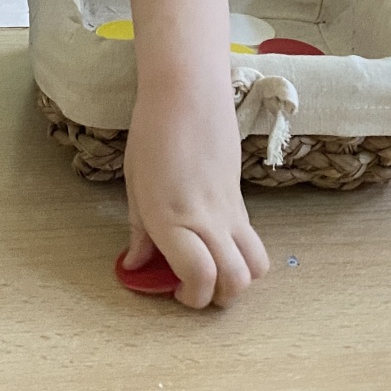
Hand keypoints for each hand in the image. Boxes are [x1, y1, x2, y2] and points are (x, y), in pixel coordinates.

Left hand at [120, 77, 268, 308]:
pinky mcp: (241, 200)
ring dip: (237, 278)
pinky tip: (212, 239)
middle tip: (194, 286)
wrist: (189, 93)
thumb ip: (139, 231)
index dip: (191, 297)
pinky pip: (251, 239)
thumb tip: (136, 265)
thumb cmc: (153, 132)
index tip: (174, 291)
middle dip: (218, 298)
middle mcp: (206, 219)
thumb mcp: (134, 184)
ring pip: (256, 265)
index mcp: (172, 217)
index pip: (200, 276)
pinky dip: (239, 253)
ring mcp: (230, 210)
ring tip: (210, 268)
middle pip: (236, 281)